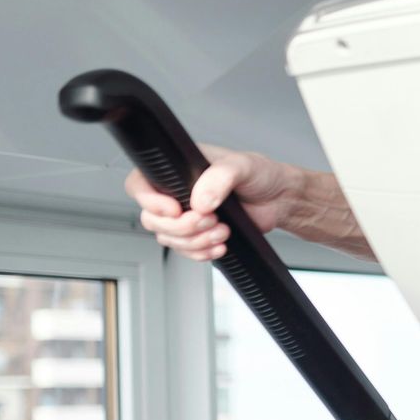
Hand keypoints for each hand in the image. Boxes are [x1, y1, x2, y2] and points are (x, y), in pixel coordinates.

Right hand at [125, 145, 298, 262]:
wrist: (280, 199)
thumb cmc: (260, 174)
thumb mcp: (241, 165)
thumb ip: (219, 178)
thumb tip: (200, 200)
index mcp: (177, 170)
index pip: (140, 184)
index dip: (149, 201)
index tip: (174, 210)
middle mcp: (176, 193)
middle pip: (151, 219)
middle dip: (181, 226)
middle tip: (210, 220)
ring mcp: (186, 216)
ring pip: (168, 238)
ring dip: (195, 241)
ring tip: (223, 231)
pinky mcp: (198, 235)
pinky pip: (185, 251)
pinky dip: (201, 253)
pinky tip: (220, 246)